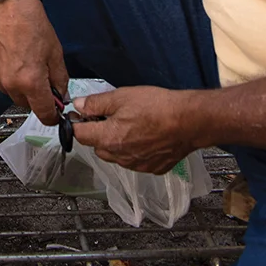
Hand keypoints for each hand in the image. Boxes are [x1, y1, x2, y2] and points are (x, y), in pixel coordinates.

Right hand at [0, 0, 67, 123]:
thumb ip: (60, 79)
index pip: (44, 114)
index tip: (55, 112)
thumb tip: (60, 94)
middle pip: (27, 105)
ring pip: (11, 93)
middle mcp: (10, 83)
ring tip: (23, 62)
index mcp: (30, 81)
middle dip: (36, 96)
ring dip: (19, 86)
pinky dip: (5, 76)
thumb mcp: (55, 52)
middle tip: (41, 76)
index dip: (53, 115)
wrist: (9, 3)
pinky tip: (10, 58)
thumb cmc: (31, 22)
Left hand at [72, 86, 195, 173]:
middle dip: (97, 132)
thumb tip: (78, 106)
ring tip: (128, 124)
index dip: (77, 123)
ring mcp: (137, 165)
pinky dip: (133, 150)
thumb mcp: (120, 97)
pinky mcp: (152, 168)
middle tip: (107, 115)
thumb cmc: (155, 106)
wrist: (188, 122)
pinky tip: (143, 135)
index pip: (80, 135)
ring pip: (115, 155)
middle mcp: (120, 157)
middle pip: (97, 147)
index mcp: (109, 139)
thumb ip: (96, 103)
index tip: (81, 113)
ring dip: (114, 142)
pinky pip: (133, 160)